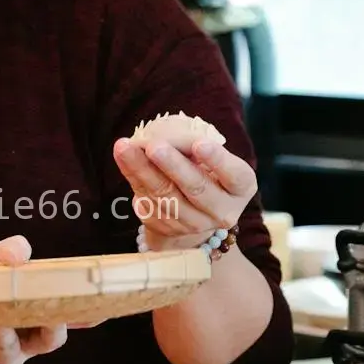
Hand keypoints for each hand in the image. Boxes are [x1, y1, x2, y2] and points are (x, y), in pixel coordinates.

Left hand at [112, 135, 256, 252]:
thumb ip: (196, 147)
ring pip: (166, 196)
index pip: (234, 175)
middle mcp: (222, 211)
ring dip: (143, 170)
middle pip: (196, 188)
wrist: (195, 211)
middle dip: (173, 166)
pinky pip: (148, 202)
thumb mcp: (213, 158)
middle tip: (155, 146)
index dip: (217, 161)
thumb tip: (163, 135)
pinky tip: (123, 158)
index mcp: (241, 188)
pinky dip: (133, 177)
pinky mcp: (168, 228)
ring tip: (126, 148)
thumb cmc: (207, 171)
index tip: (199, 144)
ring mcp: (194, 224)